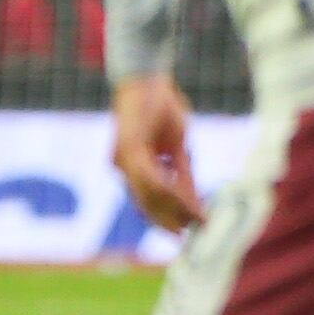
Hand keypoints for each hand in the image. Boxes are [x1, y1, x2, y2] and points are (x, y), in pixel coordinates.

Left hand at [110, 73, 201, 233]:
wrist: (145, 78)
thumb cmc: (160, 105)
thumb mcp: (176, 143)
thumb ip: (181, 170)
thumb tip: (190, 196)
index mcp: (131, 165)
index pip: (149, 197)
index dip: (167, 214)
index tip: (186, 228)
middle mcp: (122, 166)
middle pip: (145, 202)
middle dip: (166, 220)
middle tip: (184, 236)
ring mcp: (123, 158)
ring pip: (147, 193)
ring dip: (171, 208)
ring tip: (190, 220)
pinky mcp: (130, 147)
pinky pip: (149, 176)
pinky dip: (166, 189)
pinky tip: (181, 199)